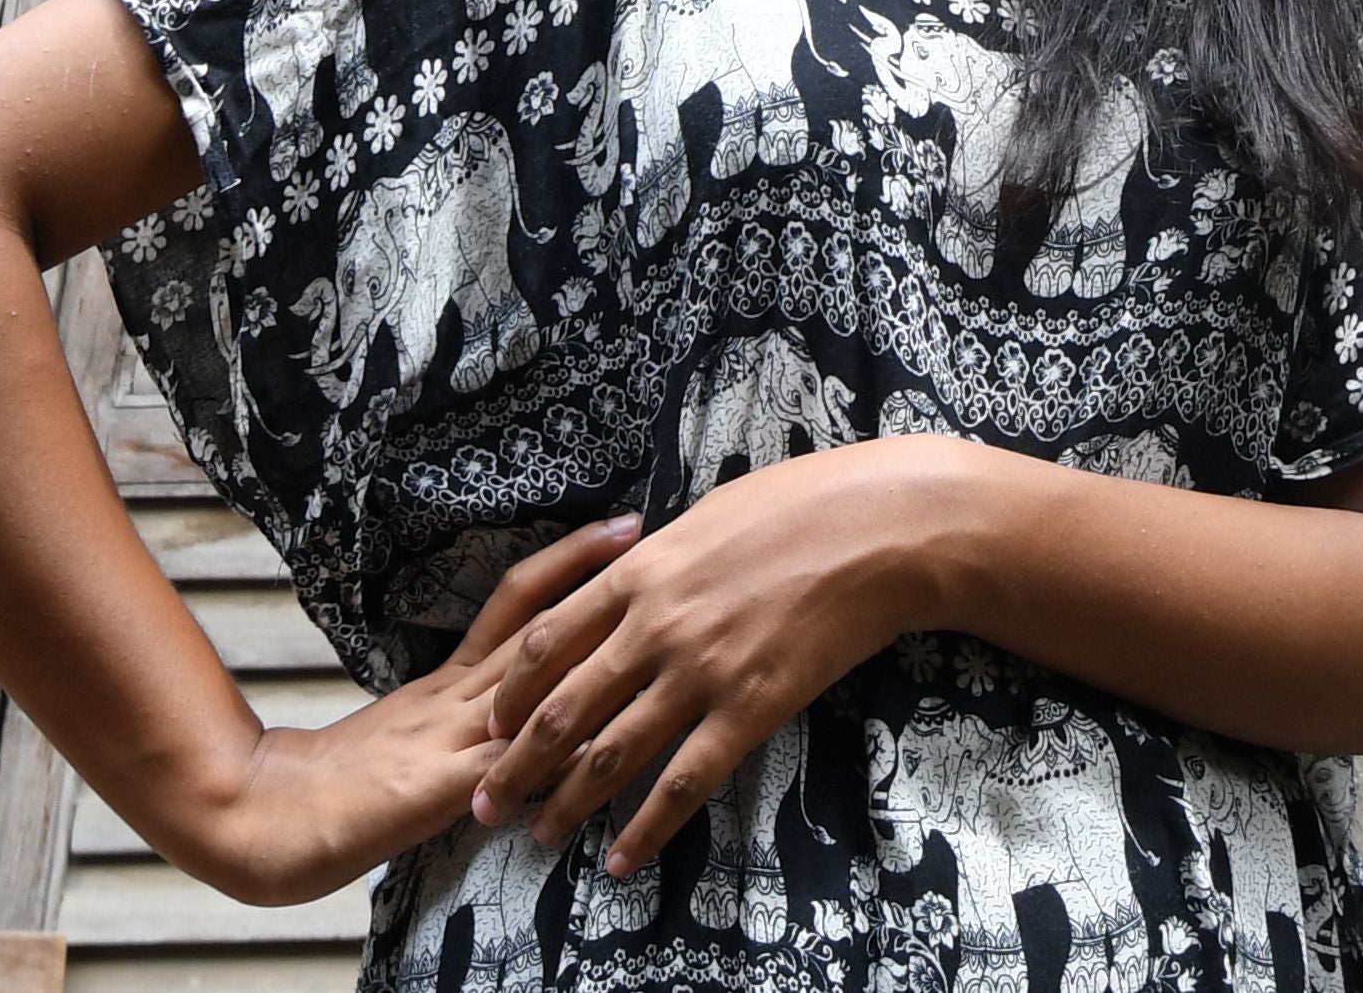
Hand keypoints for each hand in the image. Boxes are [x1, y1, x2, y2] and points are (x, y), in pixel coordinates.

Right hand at [168, 514, 639, 903]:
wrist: (269, 817)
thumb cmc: (339, 787)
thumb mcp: (409, 735)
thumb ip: (461, 716)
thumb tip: (523, 699)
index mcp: (448, 681)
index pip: (517, 602)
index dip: (568, 562)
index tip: (619, 529)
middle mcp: (455, 698)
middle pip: (536, 624)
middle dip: (593, 579)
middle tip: (647, 536)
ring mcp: (447, 738)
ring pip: (529, 679)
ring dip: (587, 646)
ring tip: (643, 617)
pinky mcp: (437, 787)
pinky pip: (509, 763)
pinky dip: (556, 755)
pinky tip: (603, 743)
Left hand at [472, 438, 976, 875]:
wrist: (875, 530)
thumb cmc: (798, 506)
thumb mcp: (704, 517)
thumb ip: (655, 559)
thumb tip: (627, 579)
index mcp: (637, 574)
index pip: (544, 643)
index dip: (510, 694)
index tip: (490, 726)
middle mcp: (653, 627)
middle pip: (560, 709)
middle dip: (515, 765)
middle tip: (487, 803)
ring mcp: (698, 672)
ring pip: (610, 754)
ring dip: (566, 803)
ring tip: (541, 836)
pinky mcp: (748, 709)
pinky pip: (683, 781)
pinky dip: (646, 827)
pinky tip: (623, 857)